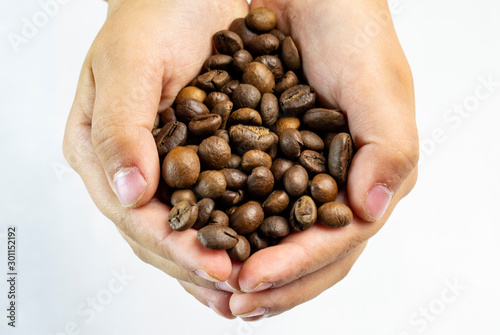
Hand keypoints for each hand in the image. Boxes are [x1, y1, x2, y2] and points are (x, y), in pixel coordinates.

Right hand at [63, 0, 248, 318]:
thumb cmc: (153, 14)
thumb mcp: (131, 61)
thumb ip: (122, 126)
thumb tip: (130, 191)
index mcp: (99, 149)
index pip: (135, 214)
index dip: (176, 246)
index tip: (218, 267)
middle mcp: (127, 166)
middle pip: (159, 233)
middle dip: (199, 263)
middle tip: (242, 287)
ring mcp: (157, 166)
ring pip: (185, 227)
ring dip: (214, 259)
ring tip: (249, 285)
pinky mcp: (190, 158)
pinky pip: (209, 205)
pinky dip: (230, 231)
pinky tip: (254, 250)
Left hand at [224, 0, 418, 318]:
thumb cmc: (348, 24)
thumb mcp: (378, 80)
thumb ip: (387, 145)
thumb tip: (371, 209)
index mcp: (364, 174)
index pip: (337, 239)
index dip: (299, 265)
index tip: (254, 281)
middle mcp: (330, 181)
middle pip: (306, 252)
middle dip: (271, 284)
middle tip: (232, 305)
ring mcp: (296, 171)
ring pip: (275, 237)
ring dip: (246, 269)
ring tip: (216, 296)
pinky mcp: (262, 155)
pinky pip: (244, 204)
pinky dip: (226, 231)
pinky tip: (205, 249)